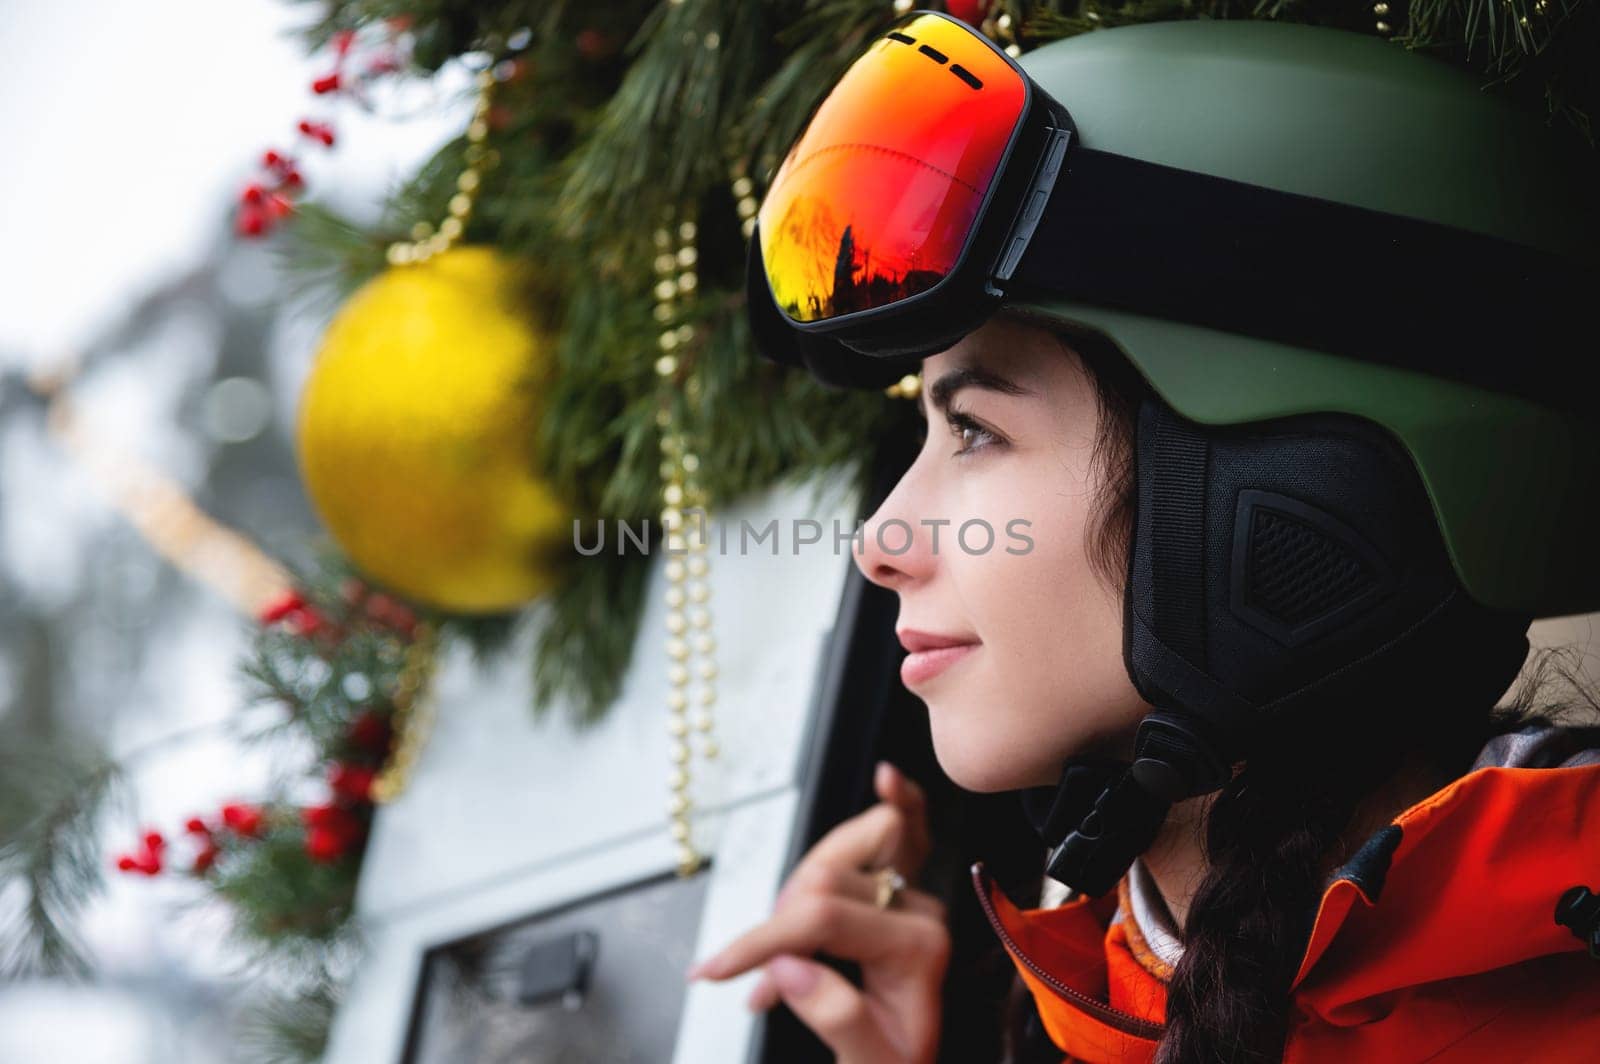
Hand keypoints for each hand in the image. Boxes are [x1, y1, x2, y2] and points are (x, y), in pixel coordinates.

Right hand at [685, 760, 949, 1062]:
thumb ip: (838, 1017)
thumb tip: (788, 967)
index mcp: (916, 947)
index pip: (823, 917)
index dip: (761, 941)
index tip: (713, 970)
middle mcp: (919, 909)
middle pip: (825, 873)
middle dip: (774, 920)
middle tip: (743, 970)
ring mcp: (911, 893)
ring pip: (836, 851)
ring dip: (793, 891)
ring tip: (772, 951)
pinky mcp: (900, 886)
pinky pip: (903, 830)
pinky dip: (898, 803)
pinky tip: (888, 780)